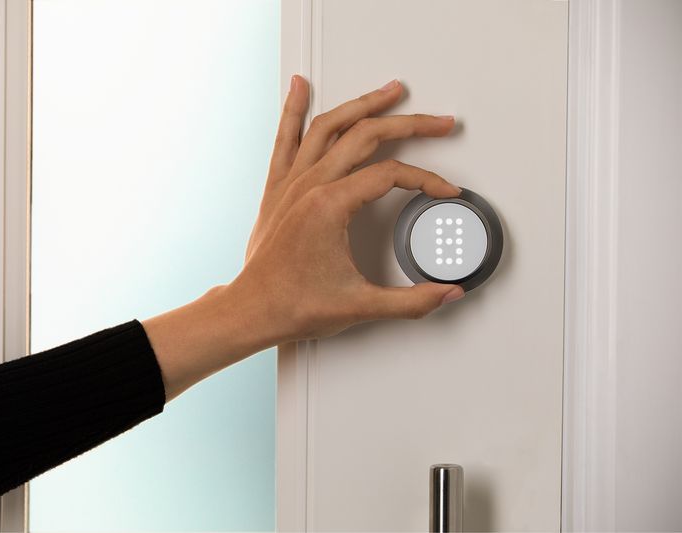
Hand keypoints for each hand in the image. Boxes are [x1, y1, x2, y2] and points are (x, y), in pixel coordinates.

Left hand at [237, 75, 463, 339]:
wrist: (252, 309)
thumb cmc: (293, 304)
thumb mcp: (361, 306)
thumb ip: (412, 301)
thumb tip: (446, 292)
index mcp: (330, 205)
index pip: (392, 175)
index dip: (427, 179)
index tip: (443, 190)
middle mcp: (310, 185)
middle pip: (367, 135)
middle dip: (410, 124)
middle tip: (438, 122)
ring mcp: (291, 183)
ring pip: (330, 125)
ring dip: (364, 103)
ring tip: (389, 91)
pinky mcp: (278, 188)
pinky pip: (286, 137)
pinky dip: (293, 109)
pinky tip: (299, 87)